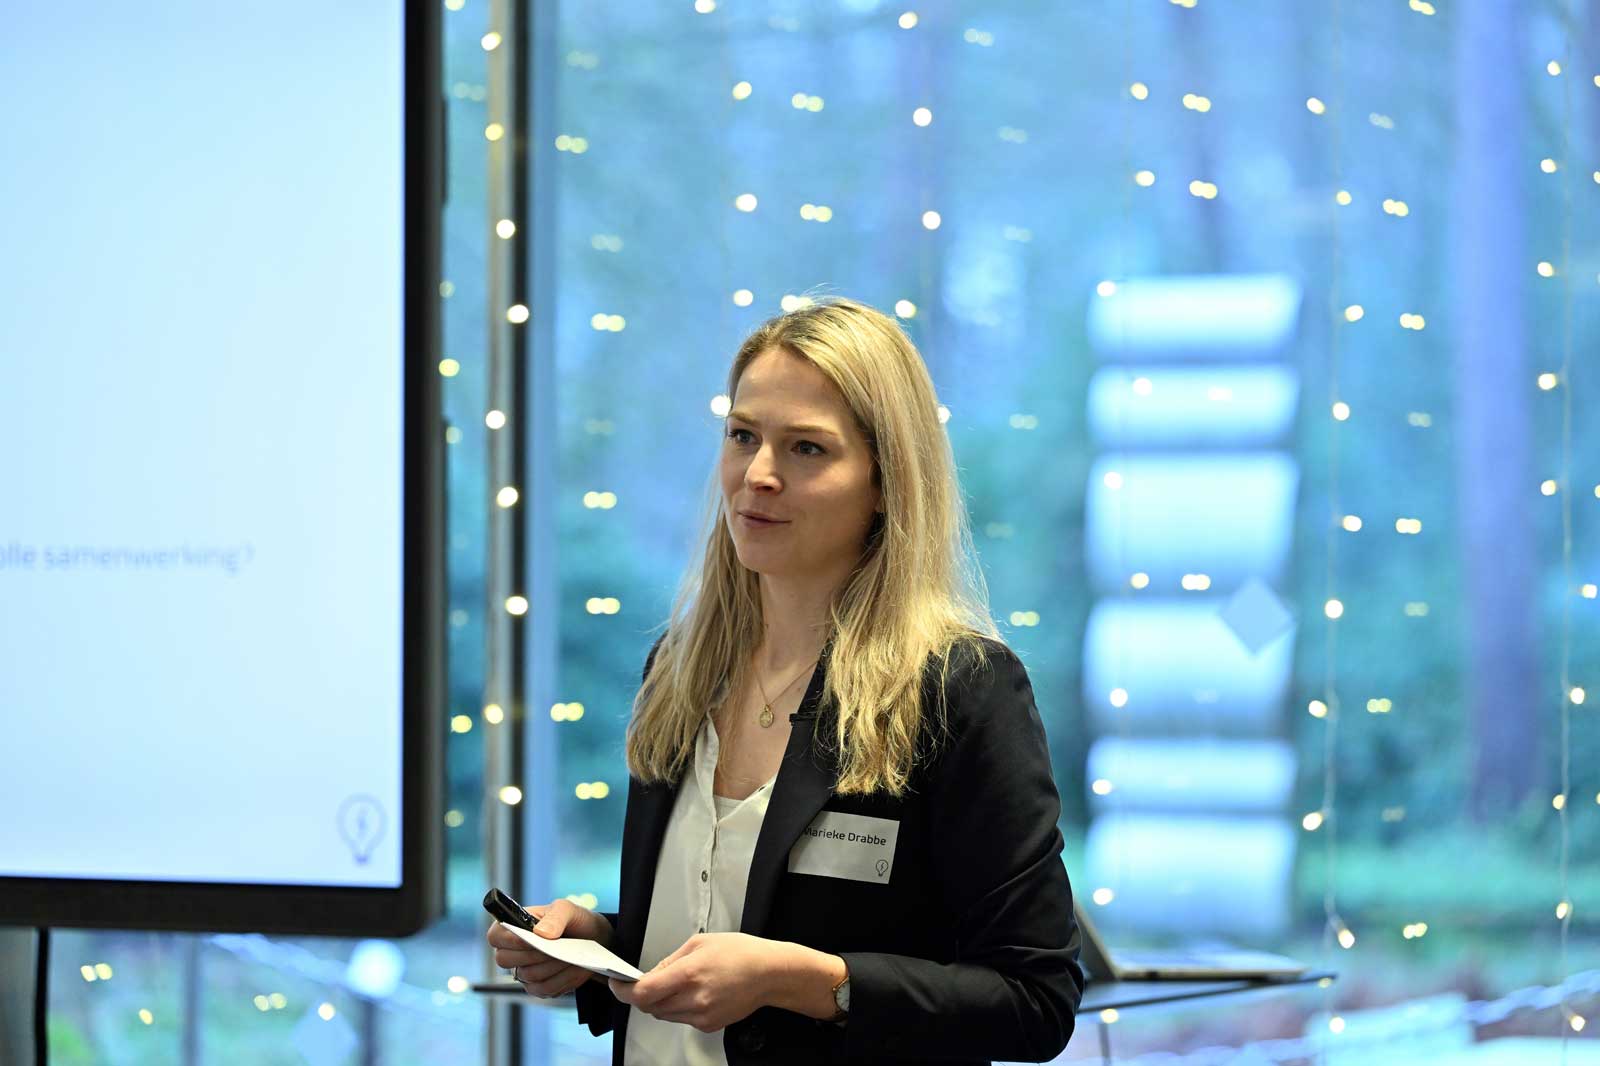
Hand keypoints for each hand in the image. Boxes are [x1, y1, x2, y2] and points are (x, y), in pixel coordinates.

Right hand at [487, 899, 614, 998]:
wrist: (593, 940)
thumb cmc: (574, 921)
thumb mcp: (568, 910)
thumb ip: (555, 917)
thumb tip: (540, 933)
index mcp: (514, 926)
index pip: (495, 936)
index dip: (509, 939)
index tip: (532, 937)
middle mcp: (514, 951)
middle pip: (505, 960)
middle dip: (534, 954)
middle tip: (557, 948)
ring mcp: (524, 971)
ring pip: (529, 976)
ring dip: (553, 966)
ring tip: (572, 957)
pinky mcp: (538, 988)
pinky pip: (544, 989)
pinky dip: (563, 979)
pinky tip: (576, 968)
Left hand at [608, 933, 773, 1032]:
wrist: (769, 974)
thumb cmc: (740, 952)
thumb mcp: (699, 943)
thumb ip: (670, 960)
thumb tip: (651, 974)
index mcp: (689, 974)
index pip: (643, 992)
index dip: (623, 990)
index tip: (617, 983)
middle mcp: (694, 999)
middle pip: (649, 1007)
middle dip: (643, 994)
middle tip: (648, 980)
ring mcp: (701, 1016)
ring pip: (663, 1015)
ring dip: (661, 1001)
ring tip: (678, 983)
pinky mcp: (708, 1026)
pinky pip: (681, 1019)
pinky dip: (679, 1008)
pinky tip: (695, 993)